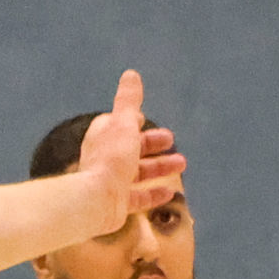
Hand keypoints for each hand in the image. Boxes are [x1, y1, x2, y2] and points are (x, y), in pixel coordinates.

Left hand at [67, 70, 183, 236]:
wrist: (96, 200)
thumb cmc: (111, 159)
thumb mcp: (124, 124)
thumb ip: (129, 101)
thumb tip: (131, 74)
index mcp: (102, 137)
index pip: (116, 125)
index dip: (131, 122)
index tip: (143, 119)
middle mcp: (104, 158)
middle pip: (131, 148)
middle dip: (152, 144)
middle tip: (171, 141)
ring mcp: (110, 182)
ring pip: (138, 173)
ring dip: (159, 167)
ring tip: (182, 164)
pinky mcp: (116, 204)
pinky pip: (138, 198)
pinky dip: (154, 194)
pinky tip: (170, 192)